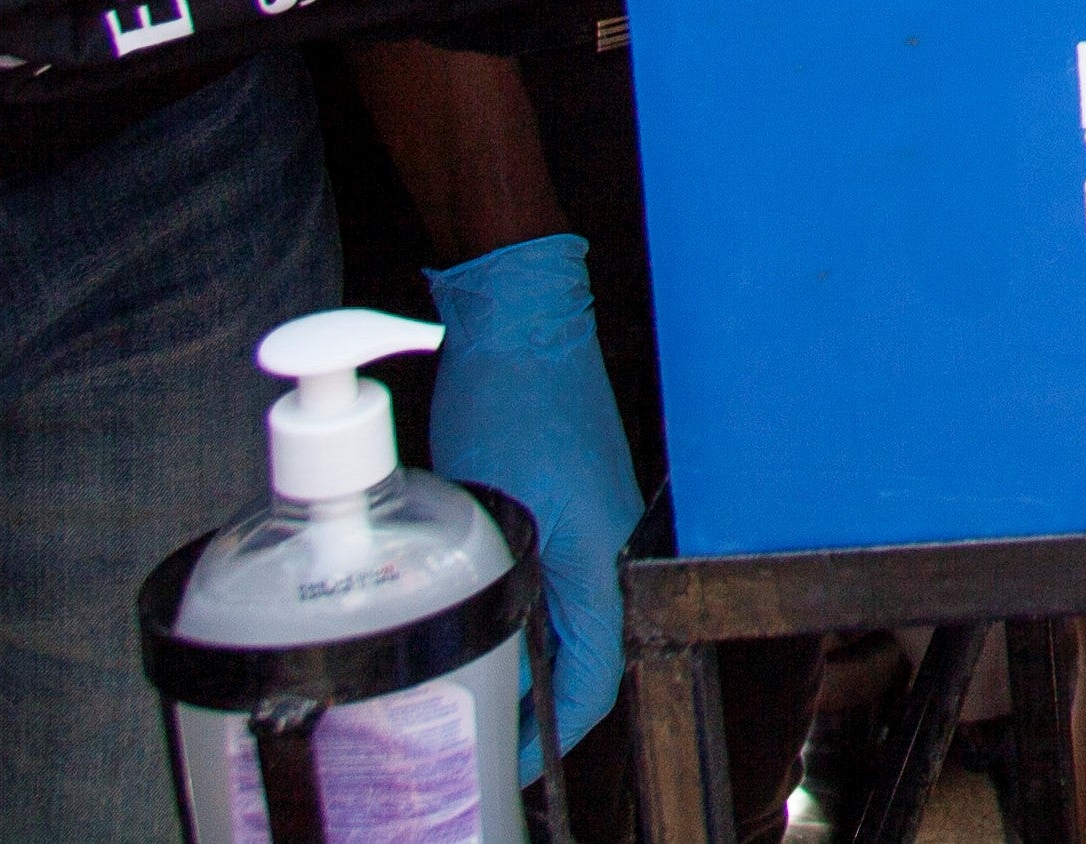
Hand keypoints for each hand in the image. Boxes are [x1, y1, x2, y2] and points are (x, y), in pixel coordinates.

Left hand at [425, 235, 639, 761]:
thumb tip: (479, 665)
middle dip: (537, 712)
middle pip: (587, 658)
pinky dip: (527, 621)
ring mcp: (600, 523)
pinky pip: (562, 585)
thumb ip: (495, 591)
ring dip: (530, 666)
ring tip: (471, 694)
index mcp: (604, 556)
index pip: (595, 678)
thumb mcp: (490, 508)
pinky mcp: (579, 502)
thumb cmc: (510, 398)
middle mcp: (614, 548)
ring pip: (572, 624)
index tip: (507, 767)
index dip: (551, 736)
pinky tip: (480, 625)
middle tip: (477, 741)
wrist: (524, 317)